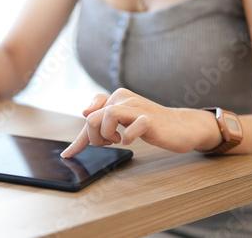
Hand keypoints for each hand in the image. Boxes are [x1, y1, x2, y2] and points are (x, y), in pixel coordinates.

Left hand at [60, 88, 221, 157]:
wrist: (181, 126)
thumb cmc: (150, 124)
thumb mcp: (122, 120)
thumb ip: (102, 120)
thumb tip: (78, 126)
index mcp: (116, 97)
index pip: (89, 112)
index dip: (79, 138)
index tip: (69, 155)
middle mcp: (124, 98)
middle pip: (92, 118)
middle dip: (94, 138)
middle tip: (108, 143)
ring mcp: (137, 108)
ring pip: (107, 116)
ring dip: (107, 136)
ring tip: (117, 141)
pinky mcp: (150, 119)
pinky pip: (130, 128)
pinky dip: (128, 138)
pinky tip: (131, 141)